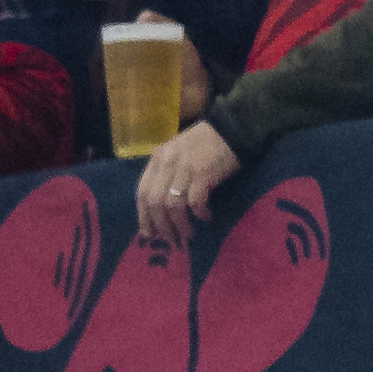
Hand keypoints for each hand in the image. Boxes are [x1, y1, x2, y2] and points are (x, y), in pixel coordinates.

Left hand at [133, 118, 239, 246]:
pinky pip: (195, 201)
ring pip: (173, 205)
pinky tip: (205, 217)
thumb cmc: (203, 145)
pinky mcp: (203, 173)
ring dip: (180, 224)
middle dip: (161, 226)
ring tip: (188, 235)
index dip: (144, 216)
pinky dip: (199, 213)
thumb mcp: (176, 154)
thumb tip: (160, 207)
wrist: (229, 130)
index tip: (149, 234)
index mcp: (157, 159)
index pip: (142, 192)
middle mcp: (166, 163)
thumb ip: (165, 173)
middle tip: (170, 241)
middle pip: (155, 202)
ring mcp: (184, 168)